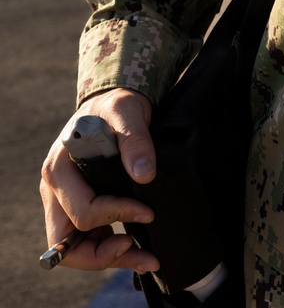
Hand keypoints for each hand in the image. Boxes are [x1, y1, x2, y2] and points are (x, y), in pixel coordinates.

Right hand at [39, 88, 160, 273]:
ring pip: (75, 248)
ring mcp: (64, 201)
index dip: (116, 215)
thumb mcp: (127, 112)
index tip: (147, 211)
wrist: (114, 105)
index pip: (82, 211)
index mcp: (58, 170)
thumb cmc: (116, 106)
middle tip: (143, 254)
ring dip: (108, 258)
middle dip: (103, 255)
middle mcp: (55, 190)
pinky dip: (108, 248)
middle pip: (67, 243)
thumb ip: (135, 140)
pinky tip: (134, 246)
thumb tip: (144, 175)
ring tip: (146, 259)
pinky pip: (86, 239)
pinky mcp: (78, 206)